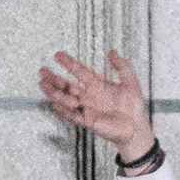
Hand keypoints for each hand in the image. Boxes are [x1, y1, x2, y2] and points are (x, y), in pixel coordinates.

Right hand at [35, 49, 155, 165]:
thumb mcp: (131, 82)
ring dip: (55, 93)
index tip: (58, 55)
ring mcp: (87, 108)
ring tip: (43, 85)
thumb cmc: (133, 107)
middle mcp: (89, 96)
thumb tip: (113, 52)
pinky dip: (63, 110)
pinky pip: (72, 115)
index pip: (80, 71)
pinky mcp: (88, 121)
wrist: (137, 127)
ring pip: (66, 99)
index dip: (69, 63)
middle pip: (67, 85)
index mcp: (98, 85)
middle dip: (54, 78)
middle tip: (42, 71)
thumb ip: (122, 67)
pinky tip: (55, 104)